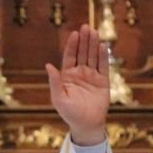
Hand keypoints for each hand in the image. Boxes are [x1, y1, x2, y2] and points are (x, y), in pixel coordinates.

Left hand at [45, 24, 109, 145]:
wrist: (86, 125)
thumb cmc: (69, 113)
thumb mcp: (58, 98)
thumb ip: (54, 81)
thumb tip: (48, 65)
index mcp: (67, 76)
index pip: (70, 56)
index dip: (72, 45)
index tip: (75, 34)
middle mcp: (80, 73)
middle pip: (82, 53)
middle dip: (84, 40)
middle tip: (86, 27)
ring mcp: (92, 76)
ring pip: (93, 57)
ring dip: (93, 45)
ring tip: (95, 32)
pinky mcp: (103, 81)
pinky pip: (103, 66)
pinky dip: (103, 56)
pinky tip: (103, 46)